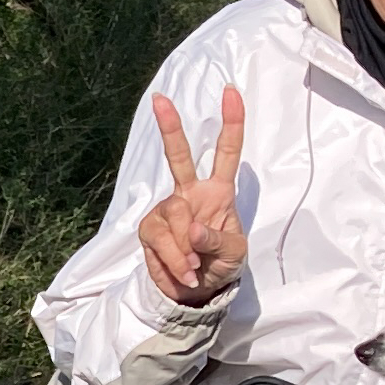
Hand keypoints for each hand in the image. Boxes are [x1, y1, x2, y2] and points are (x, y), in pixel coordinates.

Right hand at [141, 87, 247, 307]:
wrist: (196, 292)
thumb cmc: (222, 265)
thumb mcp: (233, 254)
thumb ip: (217, 241)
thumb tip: (194, 230)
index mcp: (219, 192)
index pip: (226, 153)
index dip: (231, 123)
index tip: (230, 92)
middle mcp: (191, 194)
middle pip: (179, 156)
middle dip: (170, 127)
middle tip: (159, 99)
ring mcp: (168, 210)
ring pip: (175, 215)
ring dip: (186, 249)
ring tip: (195, 269)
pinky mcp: (150, 229)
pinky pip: (161, 239)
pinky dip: (175, 259)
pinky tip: (184, 271)